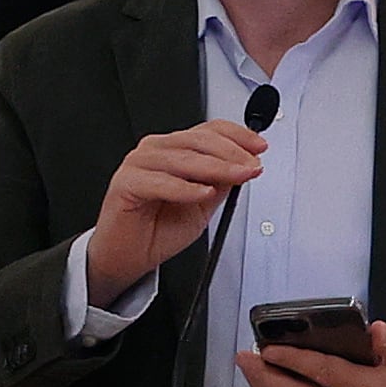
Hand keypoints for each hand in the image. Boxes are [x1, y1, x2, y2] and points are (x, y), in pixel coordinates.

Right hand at [81, 118, 267, 299]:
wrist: (128, 255)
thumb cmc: (157, 229)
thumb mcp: (203, 205)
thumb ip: (220, 184)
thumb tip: (245, 166)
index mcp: (174, 149)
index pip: (208, 131)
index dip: (237, 136)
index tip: (259, 147)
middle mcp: (156, 150)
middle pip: (198, 141)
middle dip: (231, 153)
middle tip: (252, 166)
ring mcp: (139, 163)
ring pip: (182, 158)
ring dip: (215, 168)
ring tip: (237, 176)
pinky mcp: (126, 183)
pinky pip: (160, 182)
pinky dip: (185, 187)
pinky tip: (203, 193)